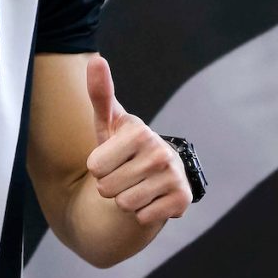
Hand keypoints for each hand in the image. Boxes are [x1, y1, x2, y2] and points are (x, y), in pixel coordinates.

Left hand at [85, 56, 190, 226]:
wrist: (153, 173)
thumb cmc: (122, 144)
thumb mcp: (108, 121)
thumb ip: (99, 93)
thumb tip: (96, 60)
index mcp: (139, 131)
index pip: (94, 166)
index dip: (97, 166)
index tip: (111, 157)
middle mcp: (160, 151)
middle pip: (106, 188)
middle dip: (109, 185)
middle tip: (123, 173)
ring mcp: (173, 176)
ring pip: (124, 204)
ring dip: (124, 200)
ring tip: (135, 184)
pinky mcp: (182, 200)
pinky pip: (142, 218)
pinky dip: (141, 213)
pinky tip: (150, 197)